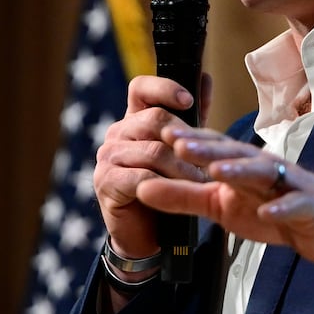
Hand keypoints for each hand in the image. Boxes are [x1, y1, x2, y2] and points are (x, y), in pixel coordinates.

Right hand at [92, 74, 212, 258]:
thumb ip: (191, 118)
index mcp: (133, 120)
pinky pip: (141, 177)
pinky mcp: (106, 181)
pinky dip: (165, 186)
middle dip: (186, 139)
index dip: (164, 88)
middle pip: (153, 119)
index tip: (188, 100)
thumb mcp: (181, 150)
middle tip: (208, 160)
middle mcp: (117, 134)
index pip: (140, 88)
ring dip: (183, 168)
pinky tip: (180, 195)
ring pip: (153, 151)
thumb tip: (205, 79)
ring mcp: (107, 157)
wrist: (146, 234)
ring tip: (202, 183)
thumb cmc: (165, 188)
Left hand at [134, 126, 313, 263]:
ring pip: (262, 173)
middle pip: (233, 153)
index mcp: (239, 164)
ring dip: (240, 170)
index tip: (160, 132)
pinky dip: (281, 208)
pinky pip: (293, 206)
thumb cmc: (268, 208)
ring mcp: (287, 184)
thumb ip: (182, 196)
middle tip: (180, 144)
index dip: (188, 139)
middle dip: (207, 148)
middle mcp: (262, 167)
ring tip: (217, 170)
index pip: (212, 146)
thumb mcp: (218, 205)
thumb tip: (141, 189)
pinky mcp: (307, 207)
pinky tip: (266, 213)